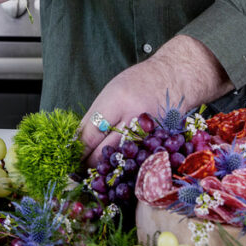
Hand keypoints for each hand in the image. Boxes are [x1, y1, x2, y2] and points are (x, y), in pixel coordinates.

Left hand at [80, 35, 232, 166]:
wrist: (176, 77)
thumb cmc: (140, 82)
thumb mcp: (113, 91)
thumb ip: (96, 116)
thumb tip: (77, 142)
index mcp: (117, 100)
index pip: (89, 134)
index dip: (76, 150)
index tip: (69, 156)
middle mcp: (134, 117)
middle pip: (103, 152)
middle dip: (87, 163)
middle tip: (79, 167)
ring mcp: (149, 133)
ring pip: (120, 161)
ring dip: (105, 168)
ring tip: (96, 169)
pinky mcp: (160, 142)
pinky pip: (137, 160)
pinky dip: (126, 165)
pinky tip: (119, 166)